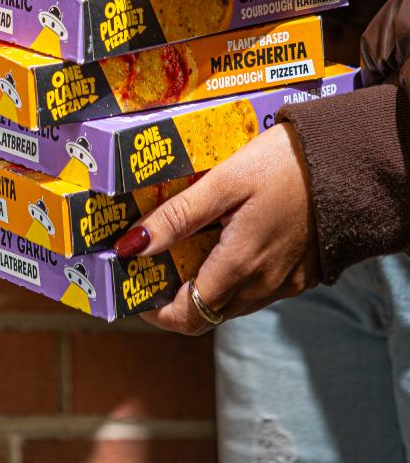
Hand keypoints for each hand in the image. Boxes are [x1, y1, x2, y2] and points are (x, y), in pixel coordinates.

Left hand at [114, 123, 319, 333]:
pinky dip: (234, 274)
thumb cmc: (284, 165)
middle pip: (208, 311)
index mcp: (241, 266)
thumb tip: (132, 246)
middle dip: (176, 293)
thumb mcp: (224, 181)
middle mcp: (264, 285)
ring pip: (233, 301)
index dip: (156, 311)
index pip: (188, 317)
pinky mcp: (302, 273)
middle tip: (154, 258)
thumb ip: (178, 215)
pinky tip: (225, 237)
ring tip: (184, 243)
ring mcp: (287, 283)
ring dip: (205, 283)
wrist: (348, 163)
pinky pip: (258, 288)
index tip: (135, 287)